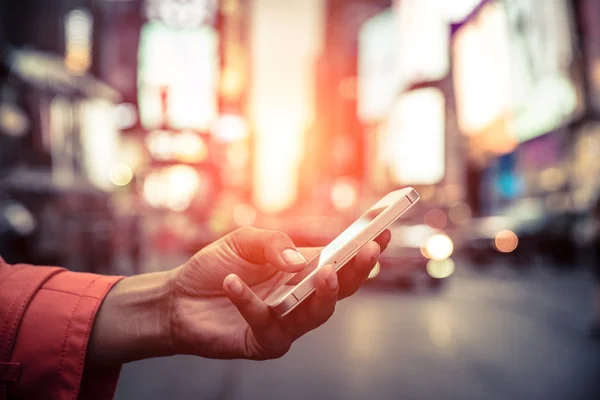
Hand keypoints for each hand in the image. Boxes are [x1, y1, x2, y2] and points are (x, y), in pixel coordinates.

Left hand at [170, 226, 390, 359]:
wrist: (176, 297)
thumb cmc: (214, 266)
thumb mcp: (243, 241)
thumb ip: (274, 244)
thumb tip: (303, 260)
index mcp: (301, 270)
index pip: (339, 260)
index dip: (362, 249)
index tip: (383, 233)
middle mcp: (299, 297)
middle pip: (339, 290)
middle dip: (357, 272)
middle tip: (367, 252)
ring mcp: (284, 322)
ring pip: (316, 315)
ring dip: (324, 294)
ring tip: (325, 271)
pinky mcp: (262, 341)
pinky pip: (264, 323)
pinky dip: (248, 301)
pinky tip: (231, 282)